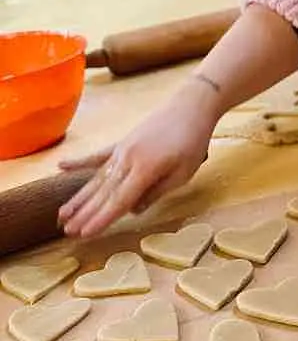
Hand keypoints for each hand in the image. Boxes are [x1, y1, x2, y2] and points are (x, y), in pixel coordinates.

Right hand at [57, 83, 219, 237]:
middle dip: (85, 214)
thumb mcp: (184, 173)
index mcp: (145, 170)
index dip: (101, 220)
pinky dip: (80, 161)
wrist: (191, 105)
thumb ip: (157, 192)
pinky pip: (98, 154)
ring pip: (97, 177)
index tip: (83, 235)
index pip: (119, 201)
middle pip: (103, 192)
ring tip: (61, 215)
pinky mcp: (123, 141)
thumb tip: (132, 210)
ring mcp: (123, 149)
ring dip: (79, 197)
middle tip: (66, 232)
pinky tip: (61, 166)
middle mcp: (128, 160)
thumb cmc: (193, 141)